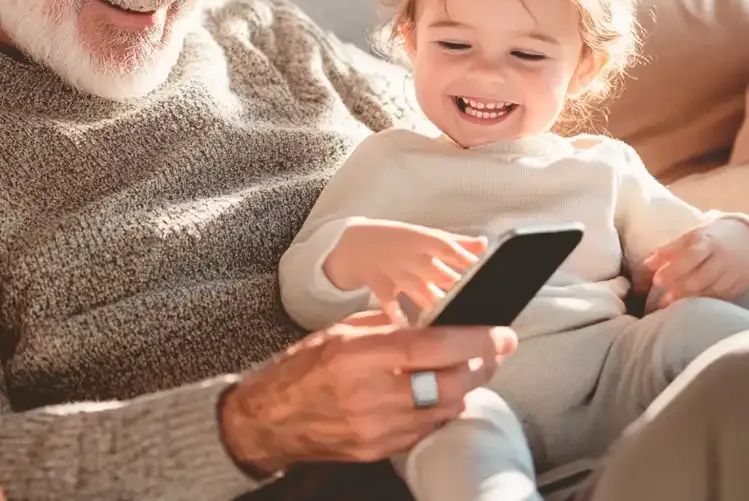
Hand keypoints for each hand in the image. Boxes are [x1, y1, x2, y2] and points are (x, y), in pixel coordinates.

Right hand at [219, 319, 516, 474]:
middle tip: (497, 350)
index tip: (500, 334)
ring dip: (464, 388)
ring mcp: (377, 429)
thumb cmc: (304, 367)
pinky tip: (440, 395)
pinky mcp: (378, 451)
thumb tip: (433, 322)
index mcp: (361, 354)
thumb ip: (389, 327)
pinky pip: (424, 430)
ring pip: (443, 410)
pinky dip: (439, 411)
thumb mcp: (343, 330)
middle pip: (448, 385)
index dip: (474, 341)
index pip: (432, 347)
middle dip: (482, 366)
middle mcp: (372, 394)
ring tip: (470, 369)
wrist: (271, 418)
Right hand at [323, 219, 486, 319]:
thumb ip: (456, 242)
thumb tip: (484, 244)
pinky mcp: (382, 288)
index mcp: (424, 239)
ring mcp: (395, 272)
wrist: (354, 244)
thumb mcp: (425, 234)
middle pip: (440, 273)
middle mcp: (411, 255)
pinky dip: (402, 319)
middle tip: (479, 307)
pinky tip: (414, 332)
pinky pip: (393, 306)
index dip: (465, 258)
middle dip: (458, 289)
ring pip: (422, 291)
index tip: (482, 272)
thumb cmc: (397, 240)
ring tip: (456, 323)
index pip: (448, 246)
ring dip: (439, 305)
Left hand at [645, 218, 748, 306]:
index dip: (673, 270)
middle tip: (662, 300)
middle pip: (701, 277)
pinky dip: (706, 303)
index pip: (689, 257)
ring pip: (712, 290)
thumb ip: (669, 250)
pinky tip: (691, 309)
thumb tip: (647, 264)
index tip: (656, 281)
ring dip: (691, 300)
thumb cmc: (709, 239)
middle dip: (681, 289)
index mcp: (706, 242)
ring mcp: (731, 273)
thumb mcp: (690, 238)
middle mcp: (720, 258)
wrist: (747, 239)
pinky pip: (722, 297)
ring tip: (672, 307)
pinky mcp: (738, 286)